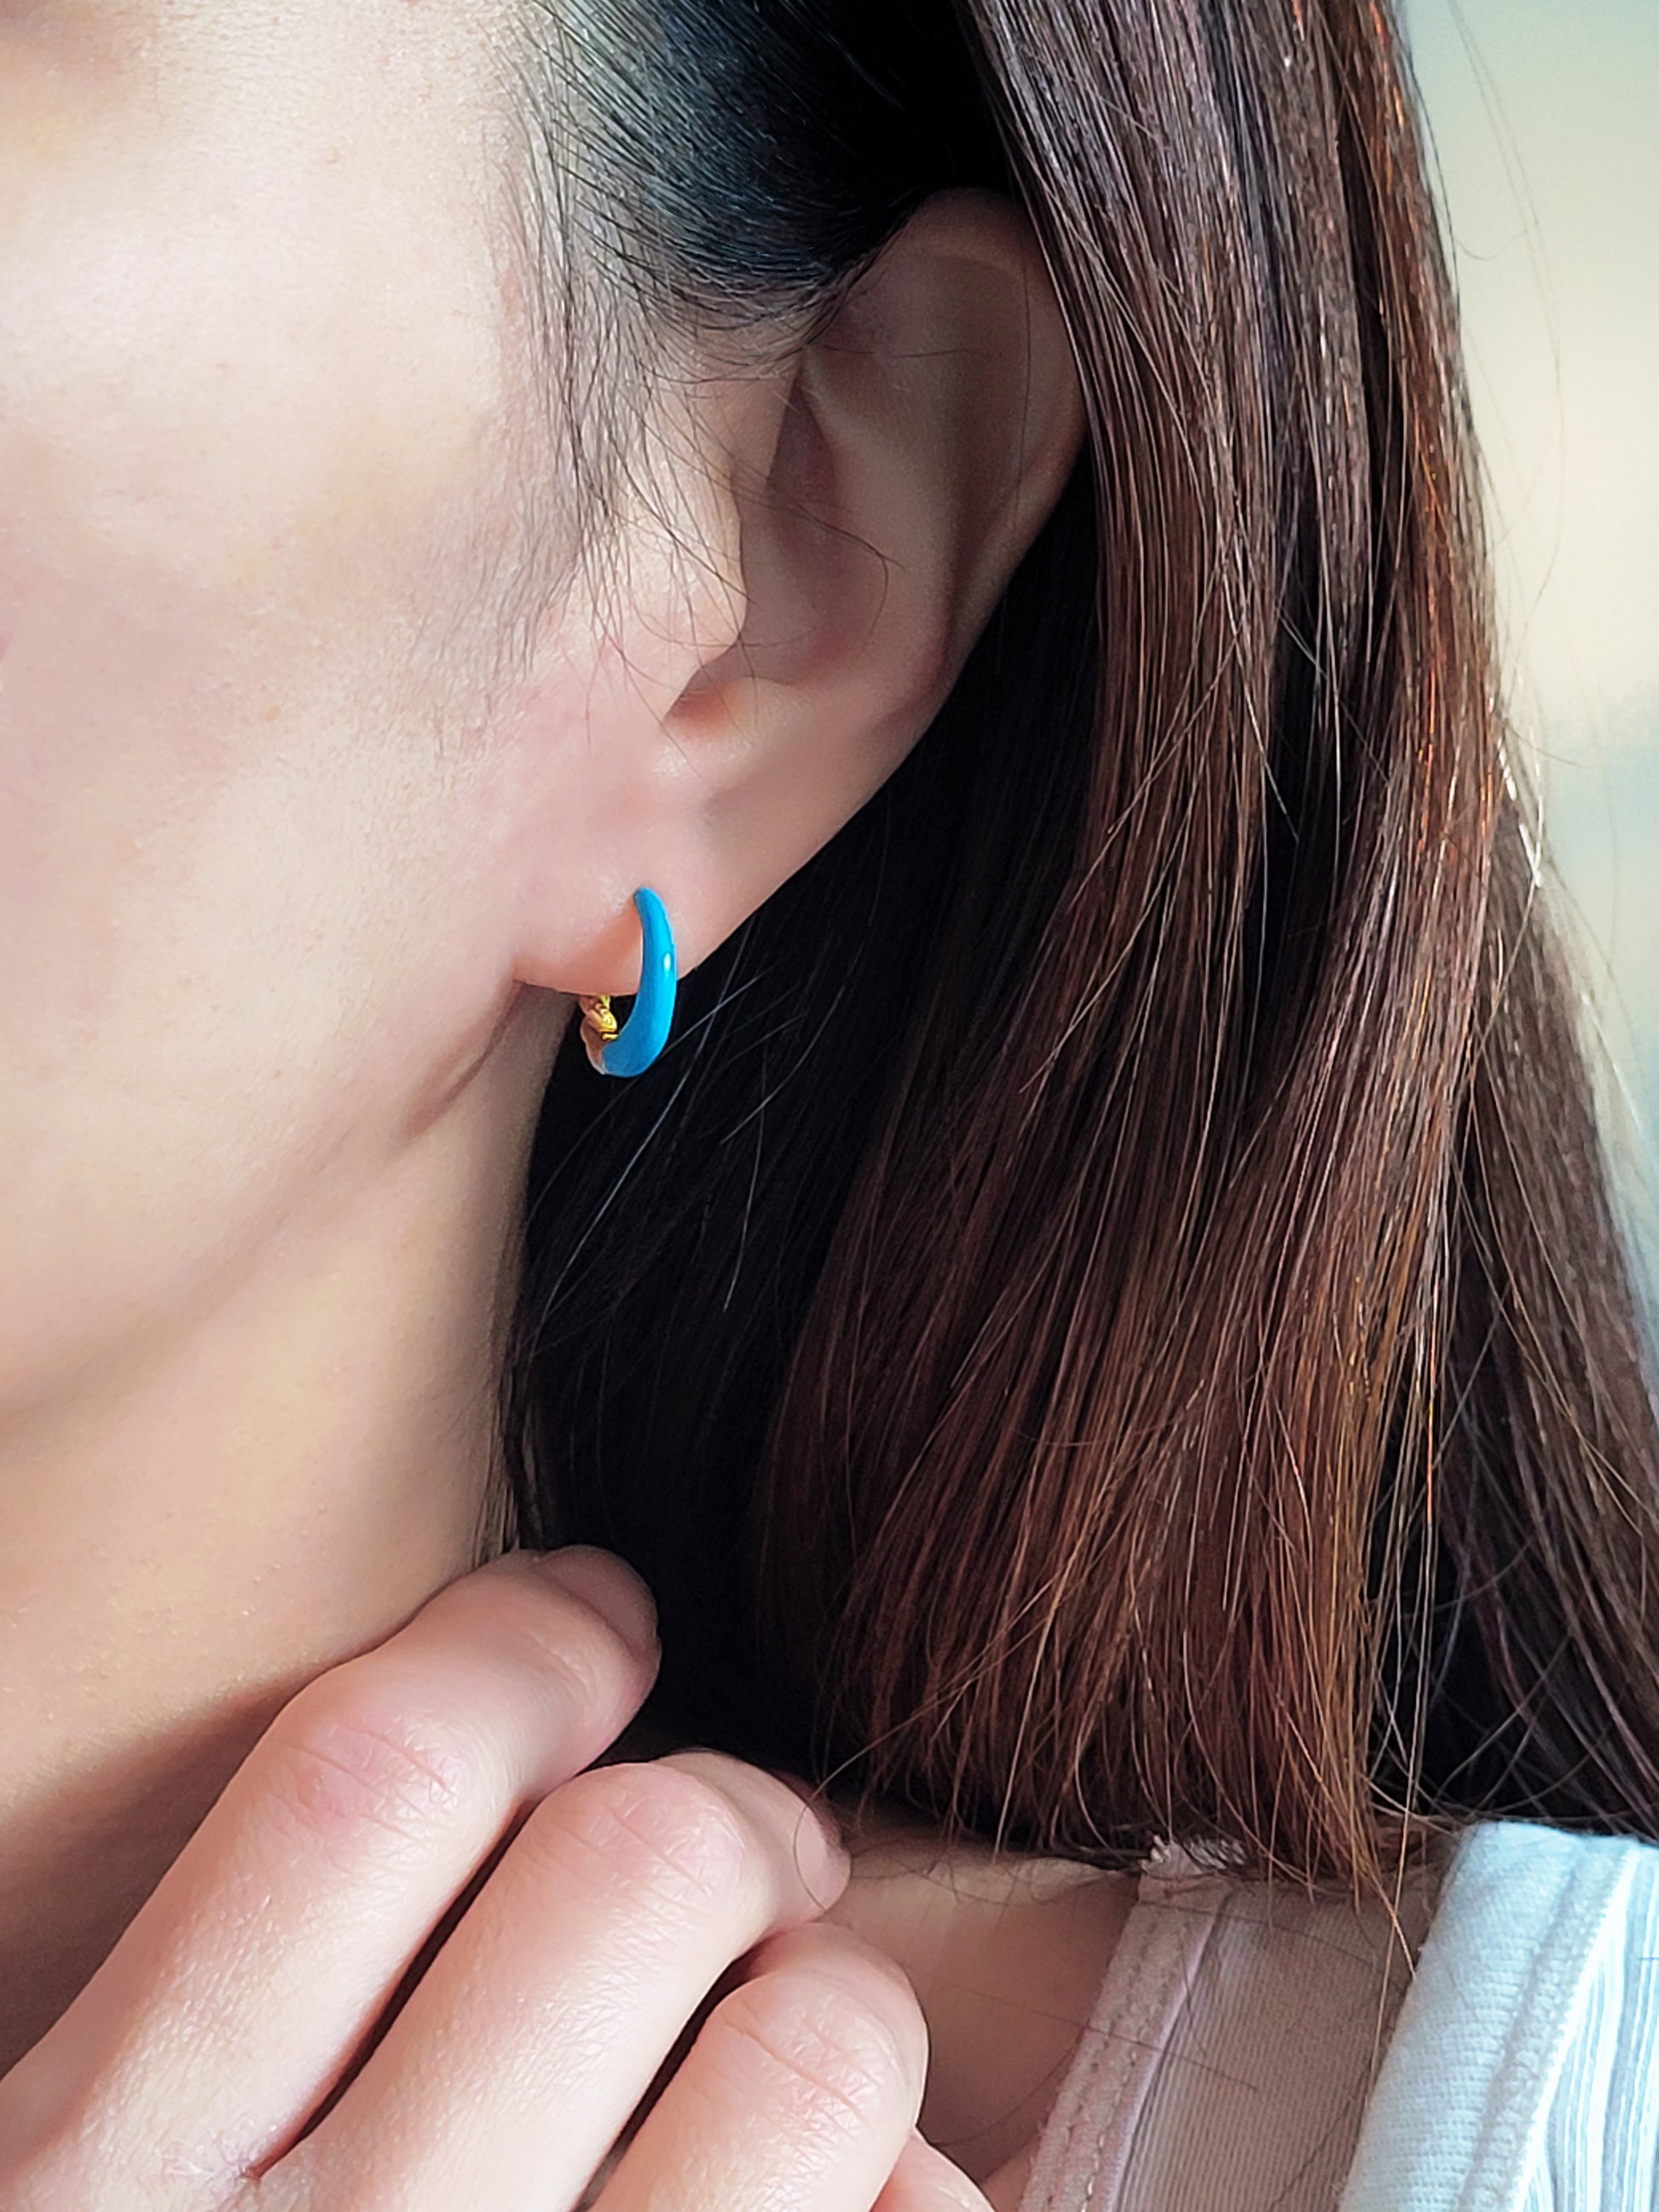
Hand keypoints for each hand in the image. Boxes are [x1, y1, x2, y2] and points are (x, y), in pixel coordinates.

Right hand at [0, 1547, 988, 2208]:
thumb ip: (217, 2065)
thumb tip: (491, 1820)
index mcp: (88, 2194)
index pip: (369, 1783)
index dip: (518, 1647)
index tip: (595, 1622)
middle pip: (629, 1873)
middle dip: (728, 1813)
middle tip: (747, 1852)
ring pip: (810, 2057)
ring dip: (841, 2011)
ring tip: (805, 2056)